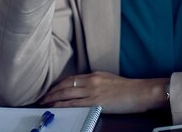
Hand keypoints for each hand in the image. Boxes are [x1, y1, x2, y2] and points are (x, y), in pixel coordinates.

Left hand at [40, 71, 168, 113]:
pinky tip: (55, 107)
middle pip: (66, 85)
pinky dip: (62, 105)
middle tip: (42, 96)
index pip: (71, 78)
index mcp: (94, 75)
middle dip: (52, 91)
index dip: (59, 84)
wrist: (138, 92)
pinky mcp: (95, 102)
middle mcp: (91, 81)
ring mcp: (92, 91)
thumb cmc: (127, 88)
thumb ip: (95, 81)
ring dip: (53, 98)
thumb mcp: (108, 79)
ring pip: (67, 94)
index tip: (51, 89)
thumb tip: (84, 87)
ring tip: (44, 102)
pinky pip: (74, 104)